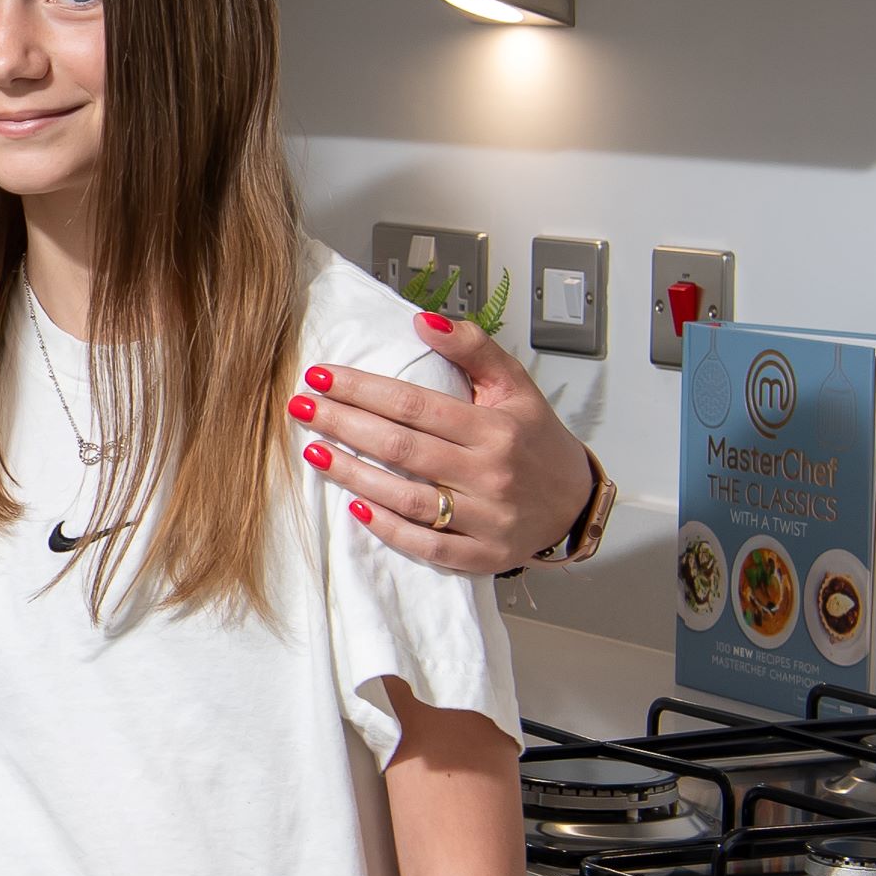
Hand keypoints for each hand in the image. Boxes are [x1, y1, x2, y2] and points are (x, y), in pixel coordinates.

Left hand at [290, 310, 595, 574]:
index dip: (363, 390)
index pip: (415, 405)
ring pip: (408, 498)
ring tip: (314, 453)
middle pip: (402, 448)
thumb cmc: (536, 440)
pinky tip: (356, 508)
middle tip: (300, 408)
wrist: (575, 502)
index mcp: (495, 428)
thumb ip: (473, 348)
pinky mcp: (483, 555)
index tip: (321, 376)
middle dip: (344, 425)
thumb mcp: (515, 385)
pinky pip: (428, 545)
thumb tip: (421, 320)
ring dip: (354, 476)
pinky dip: (390, 529)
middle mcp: (490, 473)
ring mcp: (487, 518)